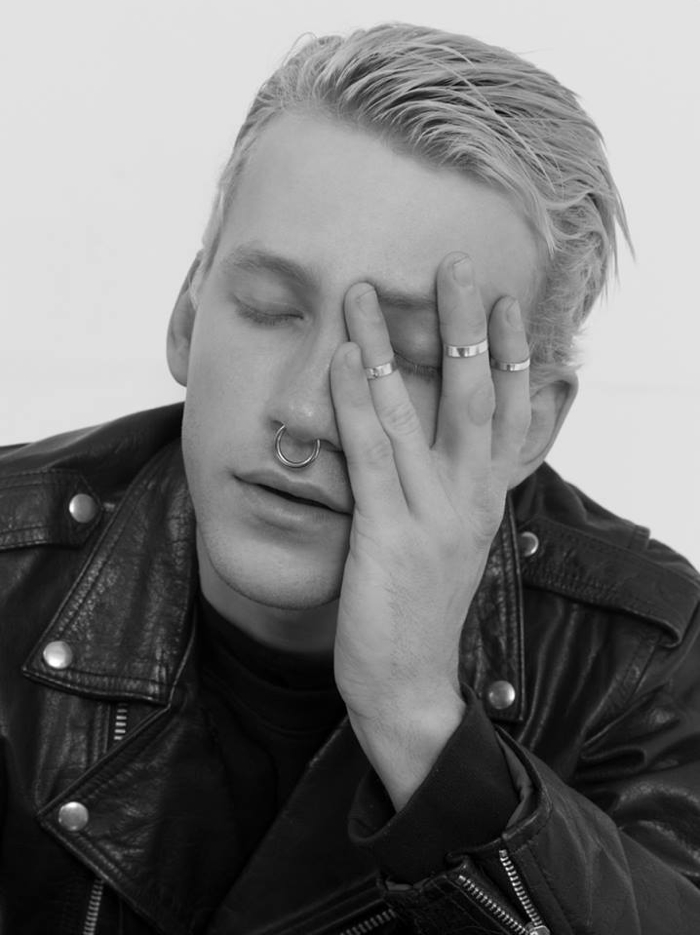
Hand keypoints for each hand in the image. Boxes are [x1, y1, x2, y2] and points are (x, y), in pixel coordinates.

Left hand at [328, 253, 530, 807]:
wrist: (409, 685)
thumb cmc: (421, 610)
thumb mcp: (451, 542)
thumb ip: (454, 491)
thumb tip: (444, 448)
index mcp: (488, 498)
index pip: (515, 413)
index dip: (514, 354)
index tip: (507, 304)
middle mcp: (471, 498)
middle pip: (477, 396)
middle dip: (467, 327)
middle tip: (455, 266)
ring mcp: (433, 515)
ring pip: (416, 412)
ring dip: (389, 347)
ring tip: (365, 293)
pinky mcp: (390, 536)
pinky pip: (372, 455)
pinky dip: (355, 402)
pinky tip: (340, 360)